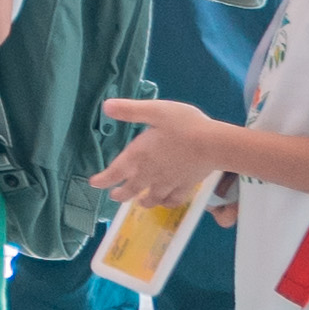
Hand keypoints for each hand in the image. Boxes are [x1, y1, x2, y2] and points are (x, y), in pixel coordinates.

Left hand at [92, 96, 239, 207]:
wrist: (214, 144)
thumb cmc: (184, 125)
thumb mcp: (155, 110)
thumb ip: (130, 110)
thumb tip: (106, 107)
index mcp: (138, 156)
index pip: (114, 172)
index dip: (102, 180)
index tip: (94, 183)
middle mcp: (150, 174)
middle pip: (131, 189)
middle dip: (120, 194)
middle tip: (114, 195)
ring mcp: (168, 183)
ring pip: (152, 198)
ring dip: (142, 201)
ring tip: (139, 201)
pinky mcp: (186, 186)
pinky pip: (173, 200)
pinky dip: (166, 203)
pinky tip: (165, 202)